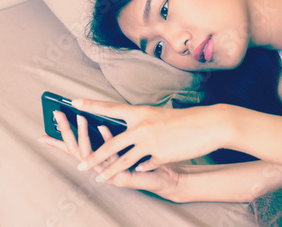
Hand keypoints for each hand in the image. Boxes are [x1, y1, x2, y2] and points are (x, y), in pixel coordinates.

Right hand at [38, 111, 188, 200]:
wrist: (166, 177)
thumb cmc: (147, 158)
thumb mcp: (128, 141)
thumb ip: (115, 131)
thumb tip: (102, 113)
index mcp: (100, 157)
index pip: (75, 146)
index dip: (61, 136)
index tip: (48, 122)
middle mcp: (101, 166)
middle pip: (76, 148)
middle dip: (65, 130)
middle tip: (57, 114)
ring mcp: (109, 174)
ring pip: (89, 154)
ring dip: (83, 134)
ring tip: (80, 117)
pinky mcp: (121, 178)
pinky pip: (110, 158)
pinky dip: (106, 141)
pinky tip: (103, 127)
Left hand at [70, 99, 229, 183]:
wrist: (208, 125)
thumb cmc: (185, 119)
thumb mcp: (160, 115)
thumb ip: (143, 122)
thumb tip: (130, 127)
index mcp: (141, 113)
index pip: (111, 108)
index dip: (91, 105)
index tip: (74, 102)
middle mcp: (142, 127)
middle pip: (111, 144)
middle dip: (94, 156)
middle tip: (80, 163)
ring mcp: (150, 143)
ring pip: (123, 160)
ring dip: (109, 171)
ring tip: (98, 178)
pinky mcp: (160, 155)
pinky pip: (144, 165)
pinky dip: (140, 169)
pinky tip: (136, 172)